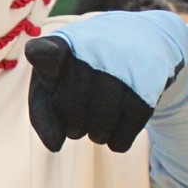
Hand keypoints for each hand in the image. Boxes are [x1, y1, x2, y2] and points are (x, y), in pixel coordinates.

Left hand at [25, 34, 154, 153]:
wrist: (140, 42)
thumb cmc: (81, 72)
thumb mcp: (54, 82)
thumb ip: (42, 113)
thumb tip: (54, 146)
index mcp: (62, 45)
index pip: (47, 51)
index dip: (43, 54)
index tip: (39, 52)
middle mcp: (94, 50)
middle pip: (70, 106)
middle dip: (71, 118)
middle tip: (81, 108)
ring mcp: (125, 69)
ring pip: (98, 129)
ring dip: (95, 132)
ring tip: (100, 112)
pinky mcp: (148, 90)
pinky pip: (120, 140)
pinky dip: (115, 139)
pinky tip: (118, 120)